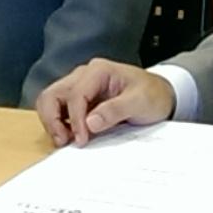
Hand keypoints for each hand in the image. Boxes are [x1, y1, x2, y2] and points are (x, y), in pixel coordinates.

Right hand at [35, 59, 173, 146]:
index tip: (81, 140)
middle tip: (63, 141)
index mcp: (98, 71)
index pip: (75, 95)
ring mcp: (80, 86)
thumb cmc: (153, 95)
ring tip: (65, 140)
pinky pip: (60, 109)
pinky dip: (59, 123)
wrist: (161, 95)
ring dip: (52, 121)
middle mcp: (84, 75)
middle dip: (52, 119)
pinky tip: (71, 135)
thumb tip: (90, 122)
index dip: (75, 120)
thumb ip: (116, 110)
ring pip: (51, 101)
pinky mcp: (80, 99)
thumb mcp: (140, 102)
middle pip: (52, 94)